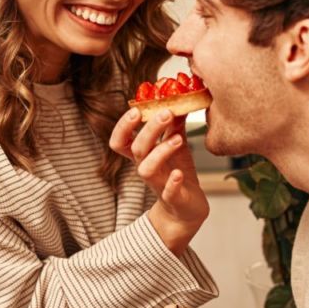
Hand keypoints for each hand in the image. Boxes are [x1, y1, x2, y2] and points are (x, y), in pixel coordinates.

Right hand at [109, 108, 208, 252]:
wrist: (188, 209)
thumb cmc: (178, 173)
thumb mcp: (177, 144)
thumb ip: (175, 124)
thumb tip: (179, 98)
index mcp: (143, 156)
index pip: (121, 140)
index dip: (124, 126)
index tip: (137, 109)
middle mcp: (146, 169)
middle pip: (137, 149)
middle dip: (149, 130)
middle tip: (165, 112)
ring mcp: (158, 184)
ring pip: (147, 169)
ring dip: (160, 152)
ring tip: (178, 139)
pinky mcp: (173, 198)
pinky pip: (168, 192)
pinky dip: (172, 182)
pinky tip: (178, 173)